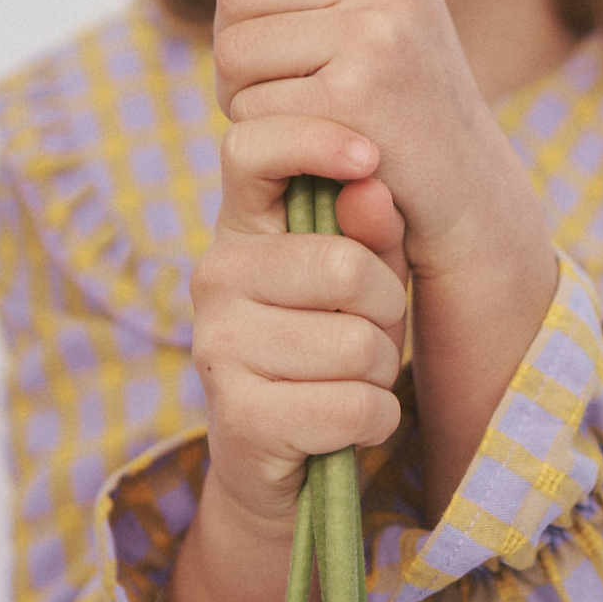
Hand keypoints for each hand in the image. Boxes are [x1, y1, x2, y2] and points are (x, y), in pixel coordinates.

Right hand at [189, 113, 408, 527]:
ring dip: (381, 372)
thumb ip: (372, 229)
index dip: (313, 141)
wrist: (283, 461)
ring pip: (359, 345)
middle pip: (346, 266)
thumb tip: (369, 188)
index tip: (368, 157)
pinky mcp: (241, 418)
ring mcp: (218, 347)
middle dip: (387, 309)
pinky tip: (351, 422)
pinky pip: (355, 407)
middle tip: (370, 331)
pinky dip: (375, 421)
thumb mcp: (365, 277)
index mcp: (241, 226)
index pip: (249, 148)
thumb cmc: (332, 346)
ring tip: (353, 378)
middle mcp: (215, 276)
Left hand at [201, 0, 548, 282]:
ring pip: (232, 52)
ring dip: (243, 96)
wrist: (465, 187)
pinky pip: (250, 108)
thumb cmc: (400, 95)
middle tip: (282, 82)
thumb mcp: (377, 6)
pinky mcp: (350, 98)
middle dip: (237, 46)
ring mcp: (371, 34)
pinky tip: (312, 146)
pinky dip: (266, 138)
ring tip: (298, 113)